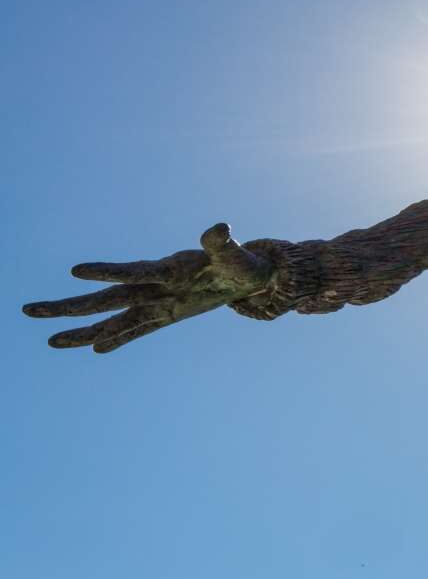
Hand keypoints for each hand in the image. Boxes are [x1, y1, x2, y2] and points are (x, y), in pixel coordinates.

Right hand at [22, 223, 274, 352]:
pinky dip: (119, 339)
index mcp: (170, 269)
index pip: (134, 272)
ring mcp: (158, 303)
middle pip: (106, 299)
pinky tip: (96, 348)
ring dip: (83, 330)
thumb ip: (222, 244)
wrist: (249, 275)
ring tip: (51, 340)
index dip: (108, 272)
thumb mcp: (235, 255)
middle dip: (69, 306)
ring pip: (114, 319)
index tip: (76, 270)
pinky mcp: (167, 316)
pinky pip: (138, 331)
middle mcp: (156, 287)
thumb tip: (219, 229)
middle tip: (28, 310)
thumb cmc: (241, 263)